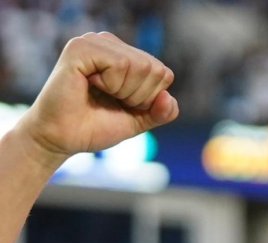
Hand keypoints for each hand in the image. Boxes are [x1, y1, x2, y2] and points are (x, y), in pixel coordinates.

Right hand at [15, 32, 177, 168]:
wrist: (62, 138)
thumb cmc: (95, 127)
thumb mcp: (137, 120)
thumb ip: (160, 112)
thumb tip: (169, 98)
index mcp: (124, 55)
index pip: (163, 74)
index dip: (149, 99)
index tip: (122, 105)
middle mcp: (109, 43)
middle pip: (154, 69)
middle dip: (138, 96)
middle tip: (109, 100)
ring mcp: (94, 42)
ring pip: (140, 65)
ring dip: (125, 92)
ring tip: (99, 93)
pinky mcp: (81, 48)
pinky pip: (120, 64)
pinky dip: (112, 85)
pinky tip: (90, 85)